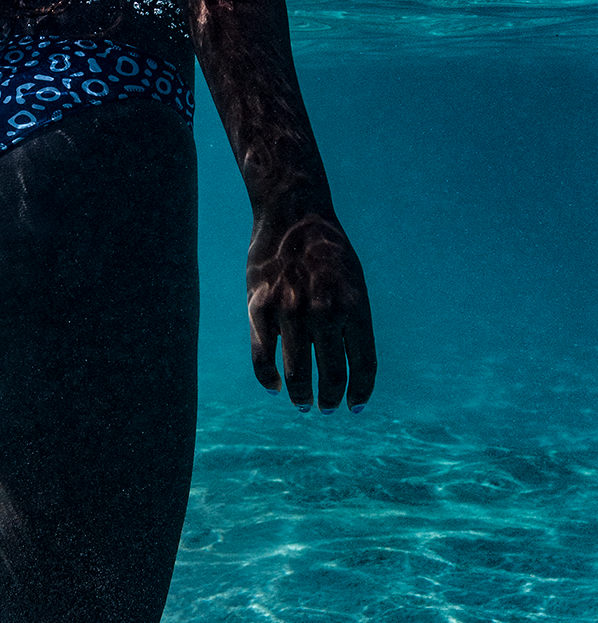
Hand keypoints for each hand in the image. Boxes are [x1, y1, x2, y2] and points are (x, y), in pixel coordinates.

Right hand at [246, 208, 375, 411]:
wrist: (293, 214)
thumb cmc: (328, 251)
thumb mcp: (353, 283)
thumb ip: (352, 322)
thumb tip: (348, 365)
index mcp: (355, 307)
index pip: (362, 366)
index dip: (360, 392)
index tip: (355, 406)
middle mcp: (325, 312)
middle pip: (331, 376)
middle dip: (330, 399)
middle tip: (326, 408)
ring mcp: (290, 311)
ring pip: (296, 374)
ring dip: (301, 396)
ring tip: (303, 404)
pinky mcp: (260, 307)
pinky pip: (263, 358)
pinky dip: (269, 380)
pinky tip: (275, 387)